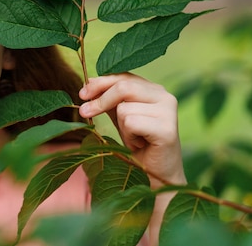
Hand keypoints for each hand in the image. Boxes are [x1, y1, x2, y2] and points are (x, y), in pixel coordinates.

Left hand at [78, 72, 185, 187]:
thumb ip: (108, 99)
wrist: (156, 175)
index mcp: (154, 89)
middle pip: (123, 87)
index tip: (82, 94)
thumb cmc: (138, 143)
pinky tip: (139, 144)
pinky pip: (131, 123)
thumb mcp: (120, 116)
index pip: (124, 76)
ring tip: (133, 139)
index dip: (100, 83)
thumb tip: (89, 81)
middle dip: (100, 101)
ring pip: (124, 108)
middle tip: (85, 113)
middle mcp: (165, 96)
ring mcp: (168, 111)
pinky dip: (129, 137)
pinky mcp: (167, 129)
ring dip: (121, 128)